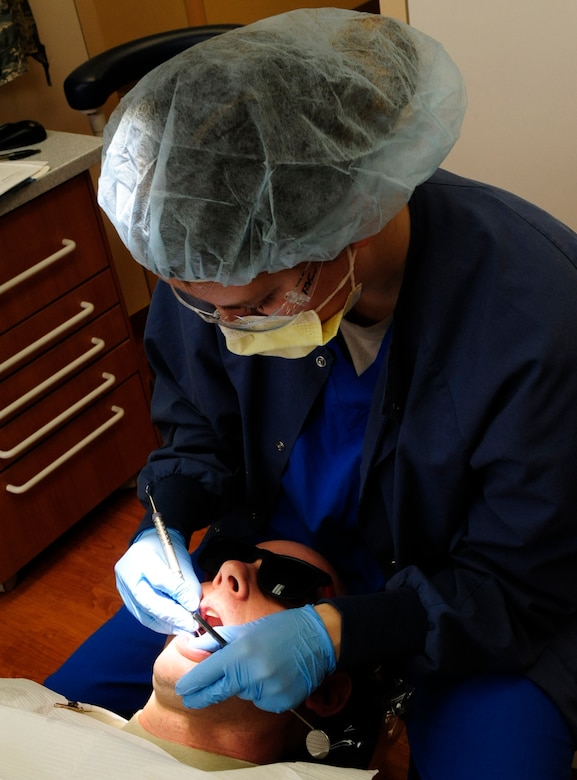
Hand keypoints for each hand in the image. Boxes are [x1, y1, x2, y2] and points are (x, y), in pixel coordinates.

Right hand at [115, 528, 201, 633]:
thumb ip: (187, 583)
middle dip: (172, 616)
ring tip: (185, 629)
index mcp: (141, 556)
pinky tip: (173, 626)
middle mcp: (127, 573)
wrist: (148, 544)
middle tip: (190, 625)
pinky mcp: (126, 600)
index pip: (160, 579)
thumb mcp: (179, 559)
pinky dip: (160, 624)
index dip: (178, 595)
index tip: (194, 607)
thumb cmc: (165, 551)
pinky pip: (143, 616)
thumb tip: (193, 607)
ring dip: (167, 624)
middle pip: (149, 601)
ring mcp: (123, 588)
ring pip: (145, 613)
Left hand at [174, 605, 336, 711]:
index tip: (183, 689)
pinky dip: (262, 693)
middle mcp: (253, 674)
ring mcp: (268, 691)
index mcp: (242, 652)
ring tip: (263, 666)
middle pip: (219, 692)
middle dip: (204, 695)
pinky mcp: (281, 702)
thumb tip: (195, 648)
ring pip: (243, 695)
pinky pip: (261, 702)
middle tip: (192, 698)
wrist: (318, 638)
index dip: (192, 684)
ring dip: (244, 686)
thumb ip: (218, 641)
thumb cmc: (282, 629)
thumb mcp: (247, 629)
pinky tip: (274, 676)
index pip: (207, 674)